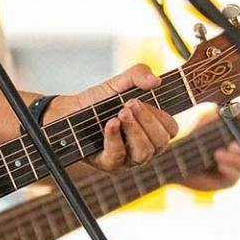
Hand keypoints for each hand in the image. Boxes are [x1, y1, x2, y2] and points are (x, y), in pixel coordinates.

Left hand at [47, 64, 178, 172]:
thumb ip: (138, 75)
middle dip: (147, 121)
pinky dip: (115, 138)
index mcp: (151, 130)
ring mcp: (127, 158)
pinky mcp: (108, 164)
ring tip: (120, 113)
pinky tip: (110, 123)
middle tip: (130, 104)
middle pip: (160, 143)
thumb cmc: (98, 101)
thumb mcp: (118, 83)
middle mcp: (143, 147)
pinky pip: (118, 156)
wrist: (68, 111)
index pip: (170, 129)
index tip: (141, 100)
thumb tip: (156, 80)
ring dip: (134, 130)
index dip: (160, 116)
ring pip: (143, 153)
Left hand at [175, 111, 239, 191]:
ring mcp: (236, 167)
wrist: (178, 158)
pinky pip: (234, 176)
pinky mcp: (227, 180)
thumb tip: (233, 110)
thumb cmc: (195, 138)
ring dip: (236, 157)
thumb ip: (218, 115)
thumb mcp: (205, 122)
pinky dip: (229, 169)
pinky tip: (220, 165)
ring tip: (220, 152)